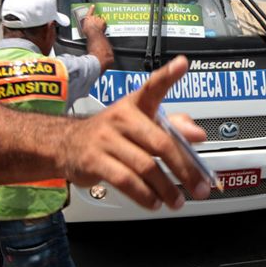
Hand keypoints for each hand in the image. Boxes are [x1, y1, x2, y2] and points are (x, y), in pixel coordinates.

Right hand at [62, 55, 208, 209]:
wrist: (66, 143)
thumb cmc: (113, 134)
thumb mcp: (141, 124)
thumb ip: (174, 127)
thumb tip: (198, 134)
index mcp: (135, 104)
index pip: (153, 86)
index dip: (168, 75)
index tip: (183, 64)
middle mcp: (121, 117)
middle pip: (160, 142)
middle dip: (185, 169)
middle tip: (199, 186)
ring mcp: (106, 138)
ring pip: (145, 166)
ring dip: (166, 189)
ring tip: (177, 201)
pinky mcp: (94, 160)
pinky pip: (125, 181)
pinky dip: (144, 195)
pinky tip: (154, 202)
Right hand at [80, 5, 106, 34]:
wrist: (94, 33)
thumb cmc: (88, 31)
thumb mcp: (83, 27)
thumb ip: (85, 24)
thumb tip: (85, 25)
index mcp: (88, 17)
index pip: (90, 11)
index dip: (92, 8)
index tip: (93, 6)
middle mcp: (94, 17)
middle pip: (96, 16)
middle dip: (96, 20)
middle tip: (95, 25)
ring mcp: (99, 19)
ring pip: (100, 19)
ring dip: (100, 22)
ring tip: (98, 27)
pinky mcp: (103, 21)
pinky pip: (104, 22)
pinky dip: (103, 24)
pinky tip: (101, 28)